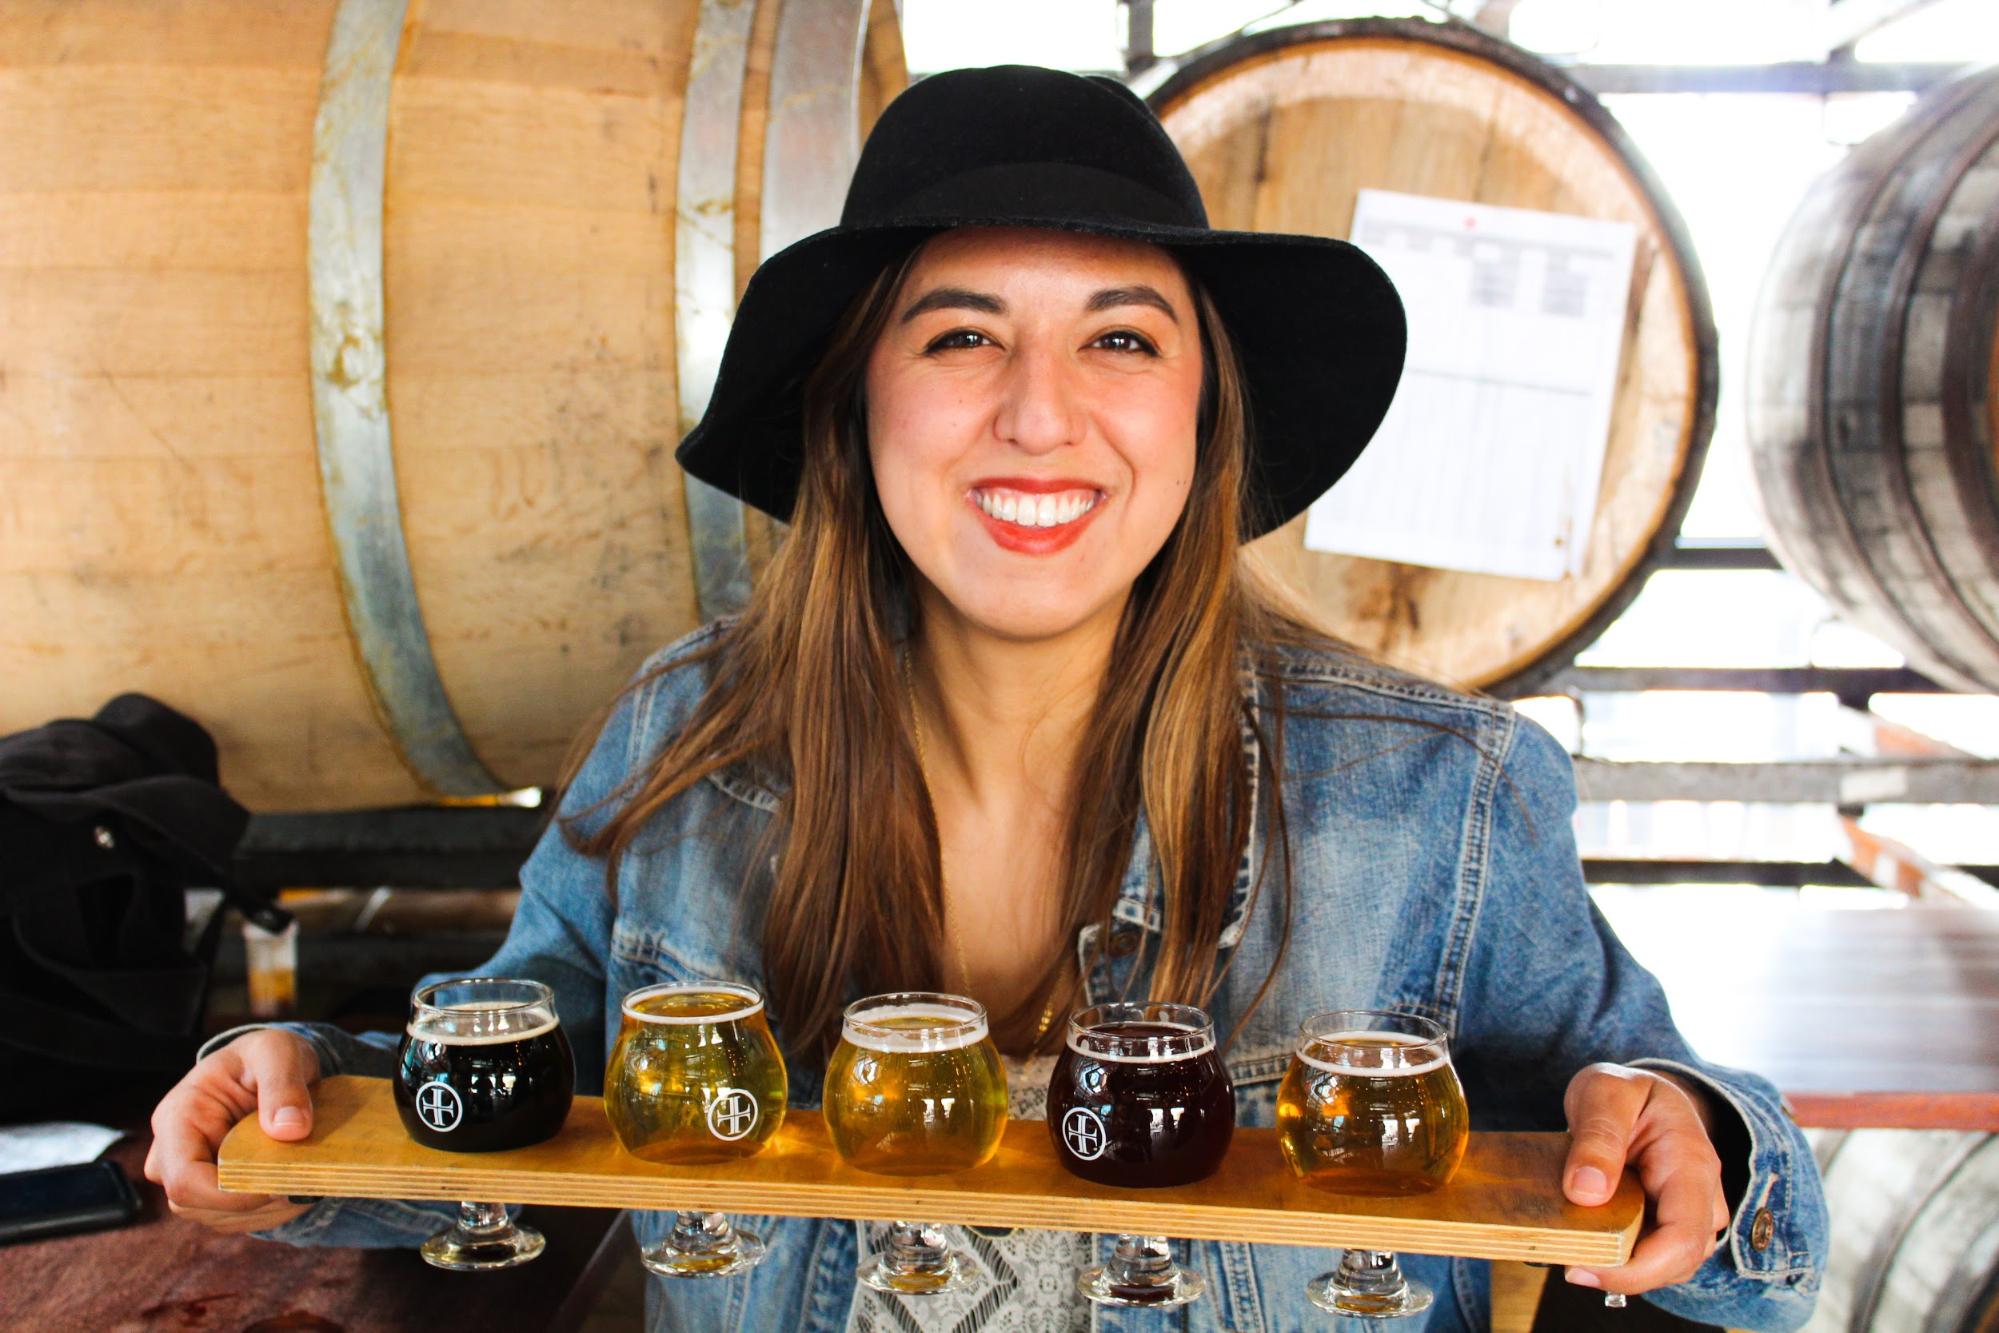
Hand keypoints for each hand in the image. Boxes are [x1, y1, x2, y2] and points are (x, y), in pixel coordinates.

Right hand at [143, 1029, 320, 1233]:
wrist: (270, 1067)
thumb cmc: (266, 1056)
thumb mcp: (278, 1052)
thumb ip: (283, 1085)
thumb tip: (289, 1130)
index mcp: (177, 1117)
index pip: (183, 1179)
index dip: (229, 1193)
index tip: (278, 1183)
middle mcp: (173, 1152)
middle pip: (197, 1204)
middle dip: (253, 1201)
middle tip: (302, 1180)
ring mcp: (191, 1175)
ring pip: (219, 1217)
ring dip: (267, 1208)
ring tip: (305, 1178)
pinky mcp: (213, 1191)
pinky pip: (237, 1217)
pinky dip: (272, 1209)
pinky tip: (297, 1185)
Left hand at [1560, 1063, 1730, 1296]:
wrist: (1642, 1094)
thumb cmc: (1627, 1091)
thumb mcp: (1604, 1093)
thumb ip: (1596, 1137)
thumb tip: (1586, 1192)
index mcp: (1692, 1165)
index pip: (1682, 1239)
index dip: (1638, 1268)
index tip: (1584, 1267)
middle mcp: (1702, 1198)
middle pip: (1677, 1262)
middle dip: (1624, 1273)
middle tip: (1569, 1264)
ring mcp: (1690, 1216)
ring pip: (1665, 1265)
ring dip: (1621, 1267)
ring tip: (1573, 1249)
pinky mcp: (1669, 1225)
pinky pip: (1650, 1255)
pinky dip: (1620, 1257)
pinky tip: (1586, 1243)